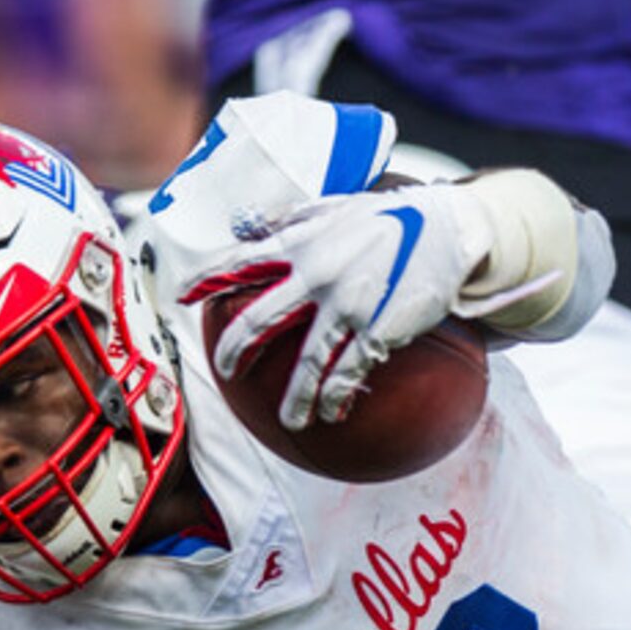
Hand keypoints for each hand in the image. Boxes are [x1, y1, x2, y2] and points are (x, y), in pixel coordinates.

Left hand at [190, 189, 482, 430]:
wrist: (448, 229)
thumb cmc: (394, 217)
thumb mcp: (339, 207)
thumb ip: (297, 218)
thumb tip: (256, 227)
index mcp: (301, 242)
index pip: (240, 262)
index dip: (207, 280)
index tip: (182, 296)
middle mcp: (315, 274)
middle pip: (258, 320)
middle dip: (236, 350)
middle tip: (227, 370)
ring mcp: (345, 304)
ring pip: (306, 361)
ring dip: (294, 398)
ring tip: (291, 423)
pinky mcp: (377, 328)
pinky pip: (349, 371)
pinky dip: (338, 395)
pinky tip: (334, 411)